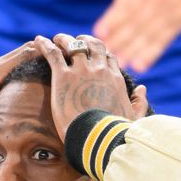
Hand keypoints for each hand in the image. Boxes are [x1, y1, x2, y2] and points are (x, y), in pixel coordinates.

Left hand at [34, 34, 148, 140]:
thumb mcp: (133, 119)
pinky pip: (53, 53)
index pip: (109, 58)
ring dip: (64, 40)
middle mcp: (99, 70)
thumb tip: (142, 89)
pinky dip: (45, 45)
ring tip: (57, 40)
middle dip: (84, 41)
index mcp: (114, 79)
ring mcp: (81, 71)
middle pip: (92, 45)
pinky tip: (38, 41)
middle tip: (75, 42)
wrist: (97, 140)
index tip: (93, 55)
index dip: (100, 54)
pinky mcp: (63, 77)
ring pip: (72, 44)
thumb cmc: (114, 135)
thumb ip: (139, 103)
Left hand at [89, 0, 180, 72]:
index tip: (98, 33)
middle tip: (105, 55)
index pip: (124, 4)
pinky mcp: (179, 21)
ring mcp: (168, 12)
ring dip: (132, 51)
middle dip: (118, 40)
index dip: (112, 19)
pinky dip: (152, 54)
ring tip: (120, 64)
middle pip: (133, 23)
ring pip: (147, 34)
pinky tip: (140, 66)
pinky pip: (164, 40)